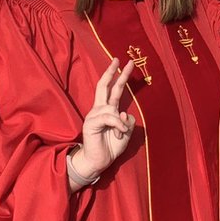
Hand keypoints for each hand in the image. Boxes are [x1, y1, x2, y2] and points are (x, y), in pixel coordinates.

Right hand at [71, 59, 136, 183]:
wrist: (98, 161)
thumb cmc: (111, 146)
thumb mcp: (126, 132)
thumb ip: (128, 121)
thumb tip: (123, 112)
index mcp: (108, 109)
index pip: (113, 89)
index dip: (119, 76)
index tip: (126, 63)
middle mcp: (100, 109)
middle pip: (104, 86)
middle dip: (113, 72)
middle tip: (119, 59)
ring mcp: (94, 115)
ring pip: (113, 108)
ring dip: (121, 123)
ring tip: (119, 134)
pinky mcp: (91, 123)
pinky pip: (110, 117)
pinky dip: (118, 125)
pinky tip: (118, 133)